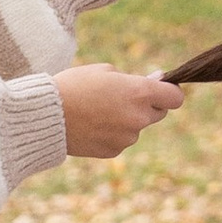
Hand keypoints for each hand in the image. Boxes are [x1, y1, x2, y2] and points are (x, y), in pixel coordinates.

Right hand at [56, 63, 184, 158]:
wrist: (46, 117)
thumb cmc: (73, 86)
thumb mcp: (104, 71)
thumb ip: (134, 78)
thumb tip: (156, 79)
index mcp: (139, 93)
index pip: (175, 97)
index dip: (169, 92)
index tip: (160, 89)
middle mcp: (138, 118)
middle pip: (158, 113)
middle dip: (147, 105)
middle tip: (123, 97)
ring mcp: (127, 137)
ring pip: (136, 127)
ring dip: (125, 119)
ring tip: (96, 111)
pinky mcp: (114, 151)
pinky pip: (120, 139)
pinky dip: (111, 133)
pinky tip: (91, 125)